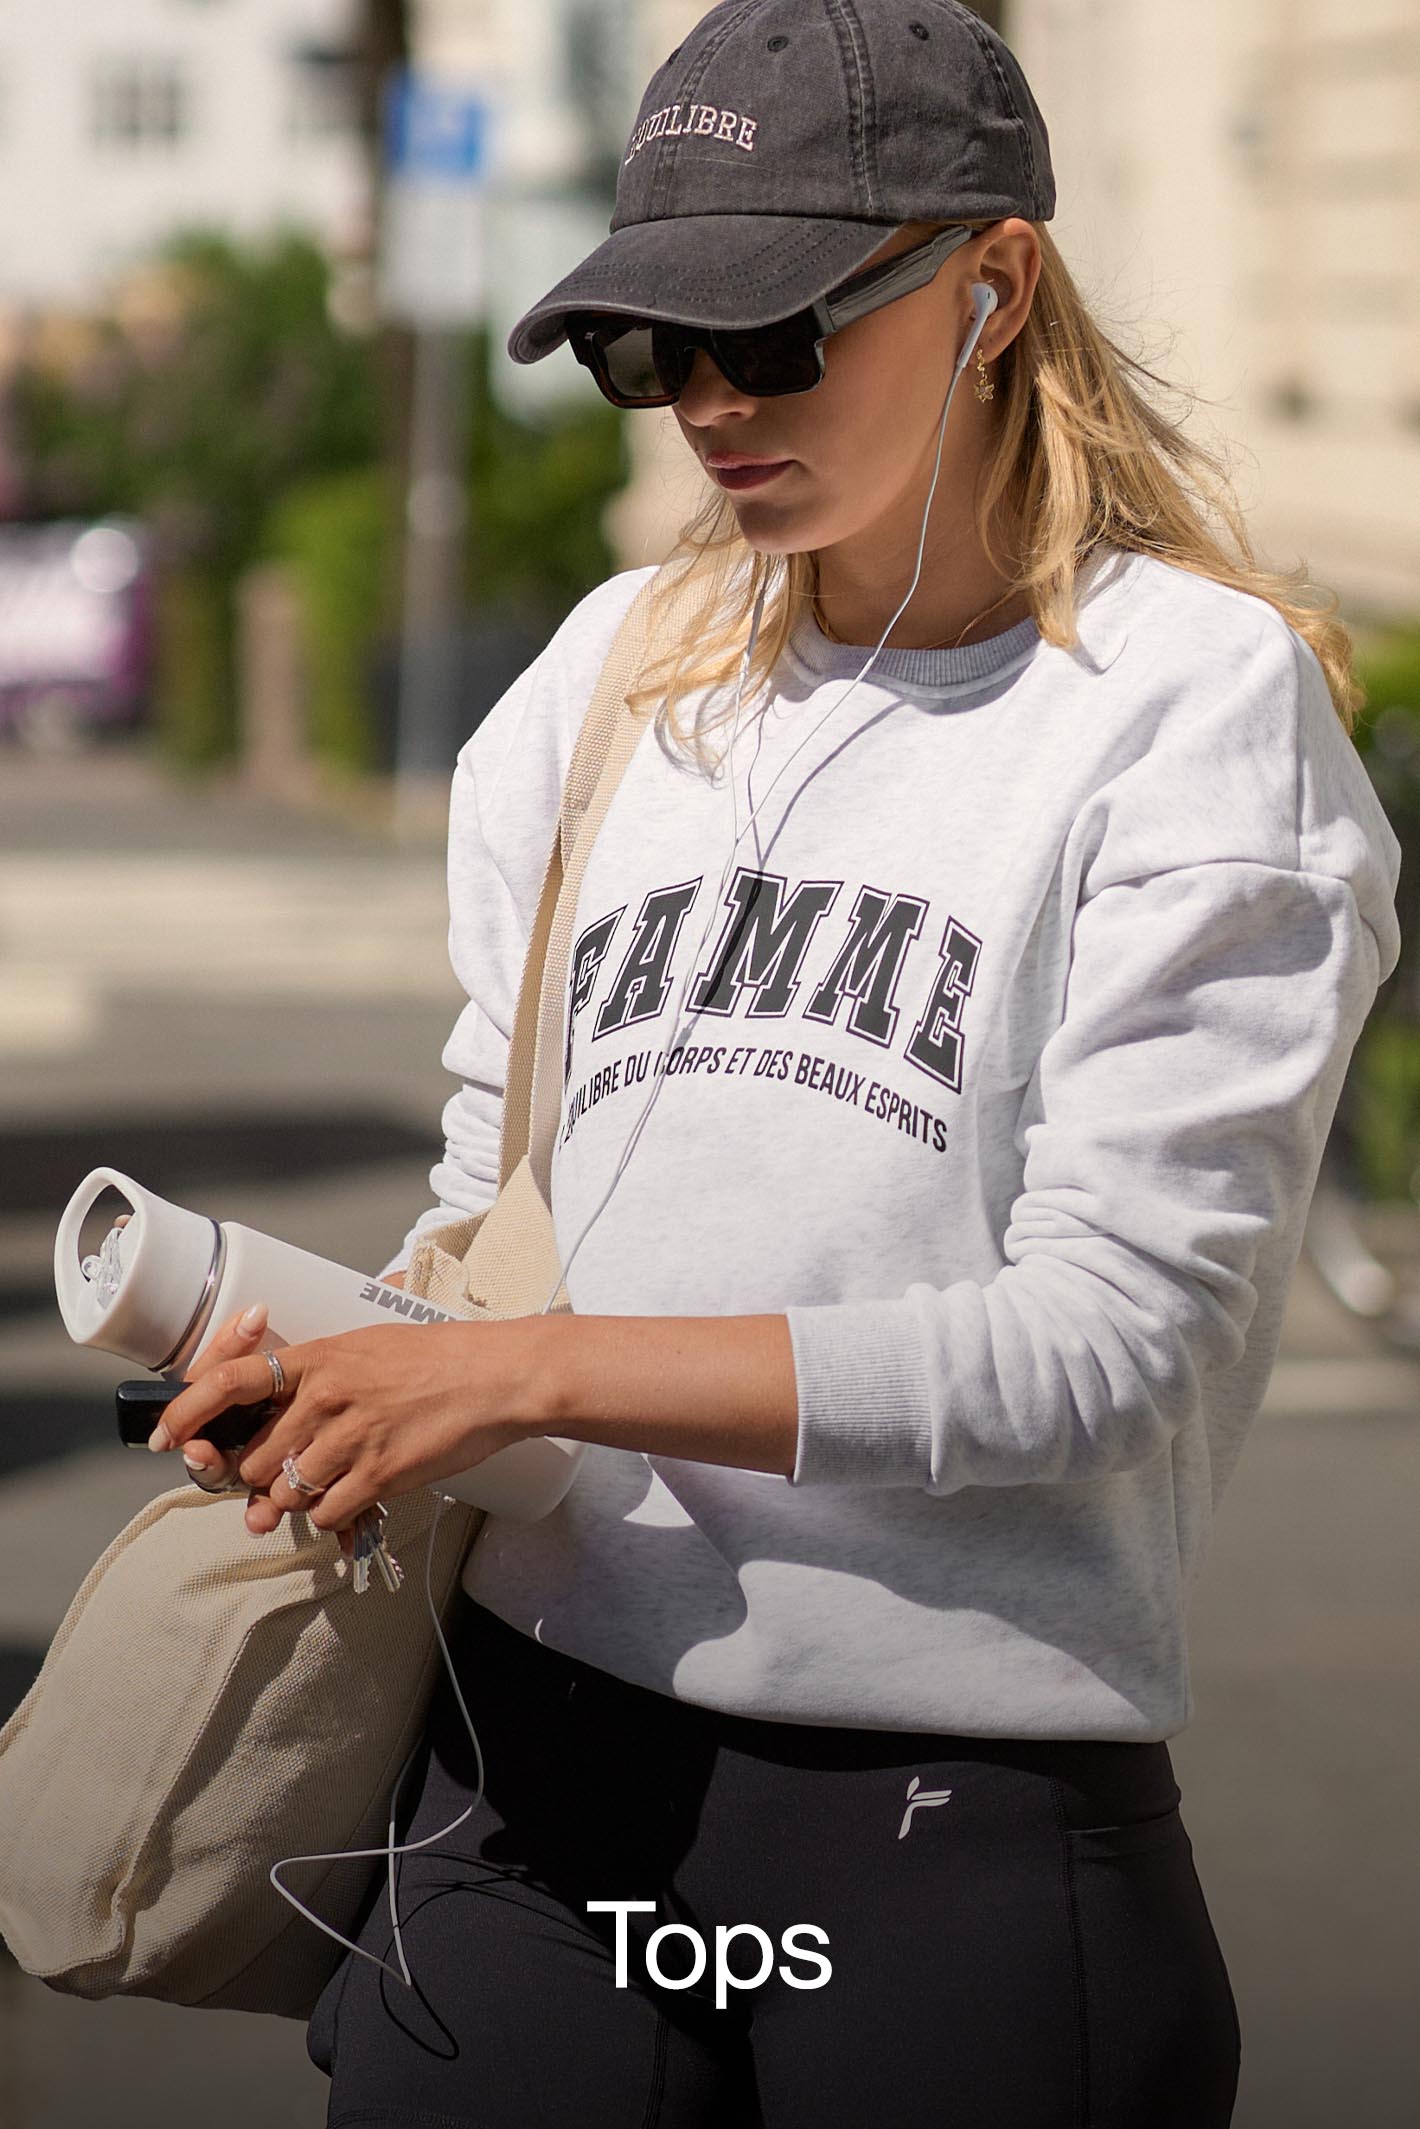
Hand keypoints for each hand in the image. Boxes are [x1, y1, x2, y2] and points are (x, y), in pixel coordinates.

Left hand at [151, 1315, 539, 1537]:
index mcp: (319, 1358)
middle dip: (257, 1477)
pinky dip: (330, 1516)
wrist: (497, 1377)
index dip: (187, 1411)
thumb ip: (315, 1378)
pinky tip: (351, 1498)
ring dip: (293, 1499)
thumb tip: (272, 1419)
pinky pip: (324, 1513)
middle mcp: (326, 1397)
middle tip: (275, 1479)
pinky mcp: (379, 1475)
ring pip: (283, 1491)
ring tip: (322, 1485)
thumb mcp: (366, 1347)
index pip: (228, 1380)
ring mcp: (351, 1438)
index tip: (166, 1436)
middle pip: (252, 1457)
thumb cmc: (436, 1359)